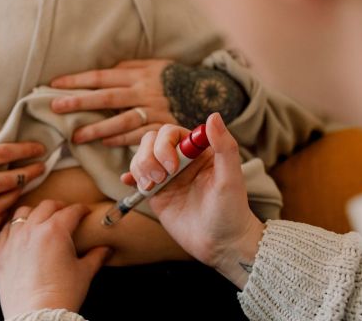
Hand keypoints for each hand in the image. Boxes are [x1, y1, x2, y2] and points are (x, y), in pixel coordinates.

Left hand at [0, 200, 110, 318]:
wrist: (36, 316)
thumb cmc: (62, 295)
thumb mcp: (84, 274)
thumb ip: (96, 257)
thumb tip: (106, 249)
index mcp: (55, 231)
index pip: (71, 211)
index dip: (81, 209)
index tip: (86, 212)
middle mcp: (32, 230)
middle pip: (47, 206)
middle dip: (59, 207)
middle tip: (66, 213)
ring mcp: (14, 240)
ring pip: (23, 213)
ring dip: (35, 212)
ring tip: (41, 218)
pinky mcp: (2, 253)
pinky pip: (6, 230)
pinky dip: (15, 227)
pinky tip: (21, 232)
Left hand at [50, 59, 177, 145]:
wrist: (209, 92)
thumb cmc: (173, 78)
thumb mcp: (153, 66)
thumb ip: (129, 68)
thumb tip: (104, 72)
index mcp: (138, 74)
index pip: (102, 76)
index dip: (77, 80)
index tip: (55, 84)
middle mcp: (143, 92)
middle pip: (106, 97)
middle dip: (79, 102)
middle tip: (55, 108)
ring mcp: (153, 111)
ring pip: (120, 120)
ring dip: (97, 129)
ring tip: (76, 137)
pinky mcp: (163, 127)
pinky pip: (139, 135)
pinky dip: (122, 140)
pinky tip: (105, 142)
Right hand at [124, 113, 264, 287]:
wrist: (221, 244)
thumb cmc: (231, 210)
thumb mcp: (231, 178)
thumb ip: (224, 146)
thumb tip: (213, 116)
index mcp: (199, 150)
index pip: (171, 132)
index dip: (165, 144)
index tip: (173, 166)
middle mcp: (181, 160)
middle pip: (151, 141)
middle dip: (149, 157)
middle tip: (161, 179)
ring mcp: (167, 176)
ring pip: (141, 156)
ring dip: (140, 167)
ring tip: (152, 186)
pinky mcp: (156, 193)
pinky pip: (137, 177)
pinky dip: (131, 177)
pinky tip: (130, 182)